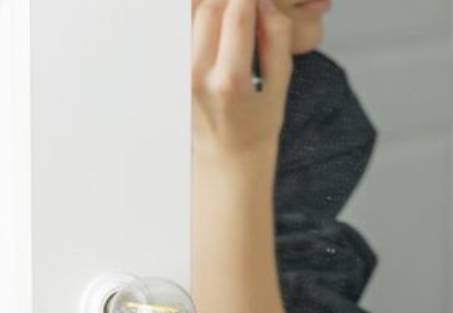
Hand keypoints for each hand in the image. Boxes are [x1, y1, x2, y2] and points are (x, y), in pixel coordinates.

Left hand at [192, 0, 292, 159]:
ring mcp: (178, 71)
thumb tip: (264, 3)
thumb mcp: (281, 87)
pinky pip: (179, 27)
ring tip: (232, 8)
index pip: (236, 18)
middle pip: (209, 9)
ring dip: (211, 2)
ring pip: (188, 13)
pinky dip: (196, 15)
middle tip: (249, 2)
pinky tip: (213, 16)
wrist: (227, 155)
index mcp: (230, 83)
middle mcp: (197, 75)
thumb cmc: (258, 124)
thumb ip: (276, 42)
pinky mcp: (170, 68)